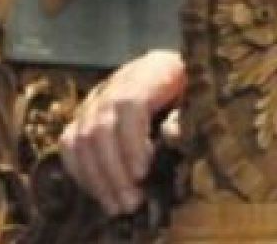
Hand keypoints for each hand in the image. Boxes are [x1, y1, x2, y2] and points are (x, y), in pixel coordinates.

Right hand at [60, 50, 186, 215]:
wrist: (184, 78)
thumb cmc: (200, 94)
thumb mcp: (205, 100)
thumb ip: (189, 116)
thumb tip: (170, 134)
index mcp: (154, 70)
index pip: (129, 104)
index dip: (131, 141)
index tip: (142, 174)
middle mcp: (120, 80)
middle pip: (101, 126)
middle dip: (113, 171)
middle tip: (131, 203)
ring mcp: (99, 96)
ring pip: (80, 138)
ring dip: (97, 178)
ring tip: (117, 207)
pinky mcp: (85, 113)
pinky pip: (70, 144)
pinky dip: (82, 172)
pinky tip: (100, 194)